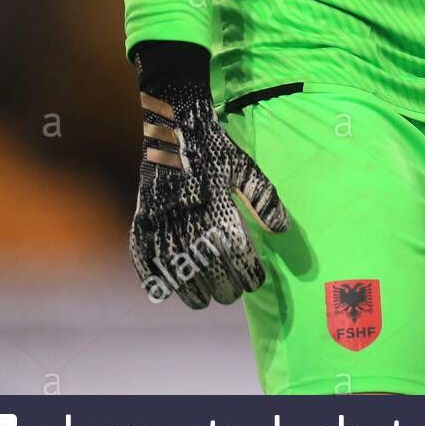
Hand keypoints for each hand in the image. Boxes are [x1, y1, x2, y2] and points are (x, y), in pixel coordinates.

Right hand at [128, 42, 288, 307]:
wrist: (176, 124)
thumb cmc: (215, 149)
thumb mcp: (245, 167)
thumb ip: (264, 198)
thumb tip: (283, 229)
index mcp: (218, 207)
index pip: (237, 256)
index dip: (249, 275)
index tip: (255, 282)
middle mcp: (189, 219)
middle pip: (208, 270)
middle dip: (223, 288)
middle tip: (231, 295)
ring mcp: (162, 221)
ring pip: (177, 271)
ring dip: (191, 292)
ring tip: (204, 300)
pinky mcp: (141, 219)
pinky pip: (143, 258)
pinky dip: (152, 278)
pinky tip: (164, 291)